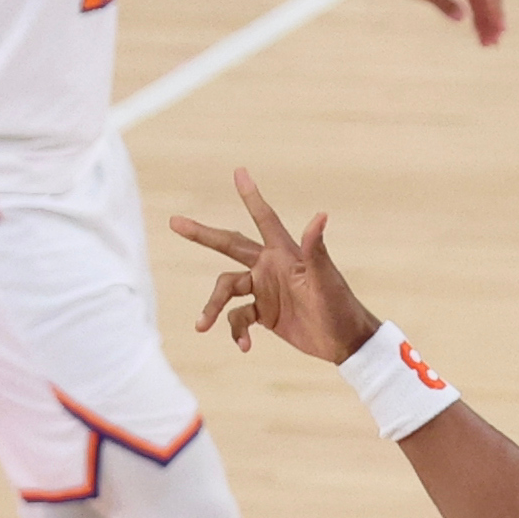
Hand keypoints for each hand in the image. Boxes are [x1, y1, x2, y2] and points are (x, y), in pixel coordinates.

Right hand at [171, 170, 380, 362]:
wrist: (344, 341)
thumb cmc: (340, 306)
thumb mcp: (325, 280)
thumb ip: (316, 249)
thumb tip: (320, 215)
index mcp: (284, 253)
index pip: (264, 219)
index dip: (251, 196)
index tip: (239, 171)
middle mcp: (270, 267)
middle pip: (229, 246)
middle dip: (202, 235)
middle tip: (174, 222)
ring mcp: (265, 290)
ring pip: (226, 290)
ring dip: (213, 307)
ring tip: (201, 326)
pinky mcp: (264, 313)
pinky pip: (239, 318)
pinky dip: (237, 332)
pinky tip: (245, 346)